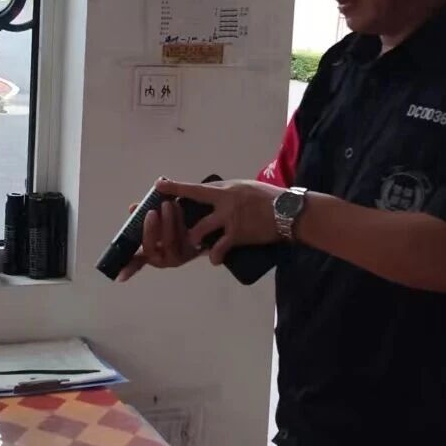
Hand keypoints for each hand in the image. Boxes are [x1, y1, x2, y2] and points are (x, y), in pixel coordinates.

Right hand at [115, 197, 202, 281]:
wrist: (198, 228)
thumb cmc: (170, 224)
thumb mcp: (155, 220)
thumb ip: (143, 216)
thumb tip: (133, 208)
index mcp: (149, 254)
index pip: (135, 263)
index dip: (128, 270)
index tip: (119, 277)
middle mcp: (161, 259)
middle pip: (151, 248)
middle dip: (150, 230)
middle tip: (152, 212)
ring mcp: (178, 256)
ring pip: (170, 241)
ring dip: (168, 221)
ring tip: (168, 203)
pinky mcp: (193, 248)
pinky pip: (185, 235)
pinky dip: (180, 219)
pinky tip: (179, 205)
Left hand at [155, 178, 284, 266]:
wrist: (287, 211)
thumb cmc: (267, 197)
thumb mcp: (244, 187)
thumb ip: (226, 190)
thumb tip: (211, 192)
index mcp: (224, 190)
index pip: (195, 188)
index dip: (175, 187)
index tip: (158, 185)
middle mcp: (224, 204)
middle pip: (193, 208)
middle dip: (175, 215)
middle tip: (163, 219)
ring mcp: (229, 220)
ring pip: (201, 231)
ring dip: (193, 238)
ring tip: (190, 243)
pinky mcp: (238, 235)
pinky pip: (220, 248)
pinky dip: (216, 255)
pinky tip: (214, 260)